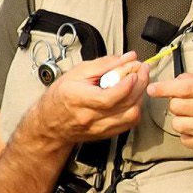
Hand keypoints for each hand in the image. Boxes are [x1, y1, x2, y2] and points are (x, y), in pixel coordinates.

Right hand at [27, 51, 144, 146]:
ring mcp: (100, 128)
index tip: (134, 70)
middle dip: (140, 84)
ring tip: (139, 82)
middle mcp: (90, 117)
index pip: (108, 98)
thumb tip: (127, 58)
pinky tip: (133, 97)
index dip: (127, 84)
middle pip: (125, 105)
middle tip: (142, 70)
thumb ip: (104, 64)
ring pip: (131, 115)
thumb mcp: (76, 72)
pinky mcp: (107, 134)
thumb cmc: (61, 96)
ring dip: (140, 96)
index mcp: (78, 99)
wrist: (50, 123)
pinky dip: (136, 108)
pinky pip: (130, 123)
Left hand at [148, 72, 192, 161]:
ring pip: (178, 123)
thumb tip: (176, 80)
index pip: (185, 87)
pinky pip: (184, 139)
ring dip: (181, 122)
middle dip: (176, 106)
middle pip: (176, 106)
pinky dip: (188, 135)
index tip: (152, 89)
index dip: (165, 88)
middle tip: (187, 107)